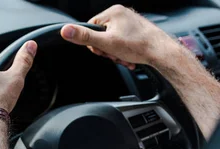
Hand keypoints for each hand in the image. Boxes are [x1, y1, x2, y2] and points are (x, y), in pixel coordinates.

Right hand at [60, 5, 179, 69]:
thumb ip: (84, 37)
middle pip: (102, 34)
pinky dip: (124, 51)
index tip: (103, 50)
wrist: (162, 53)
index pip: (91, 27)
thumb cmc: (138, 46)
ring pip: (113, 39)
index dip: (94, 42)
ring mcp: (131, 21)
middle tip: (114, 55)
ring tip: (124, 58)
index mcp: (113, 12)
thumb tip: (65, 30)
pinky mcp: (137, 30)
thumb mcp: (105, 43)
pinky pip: (123, 41)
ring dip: (115, 52)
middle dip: (106, 49)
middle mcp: (122, 13)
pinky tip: (129, 58)